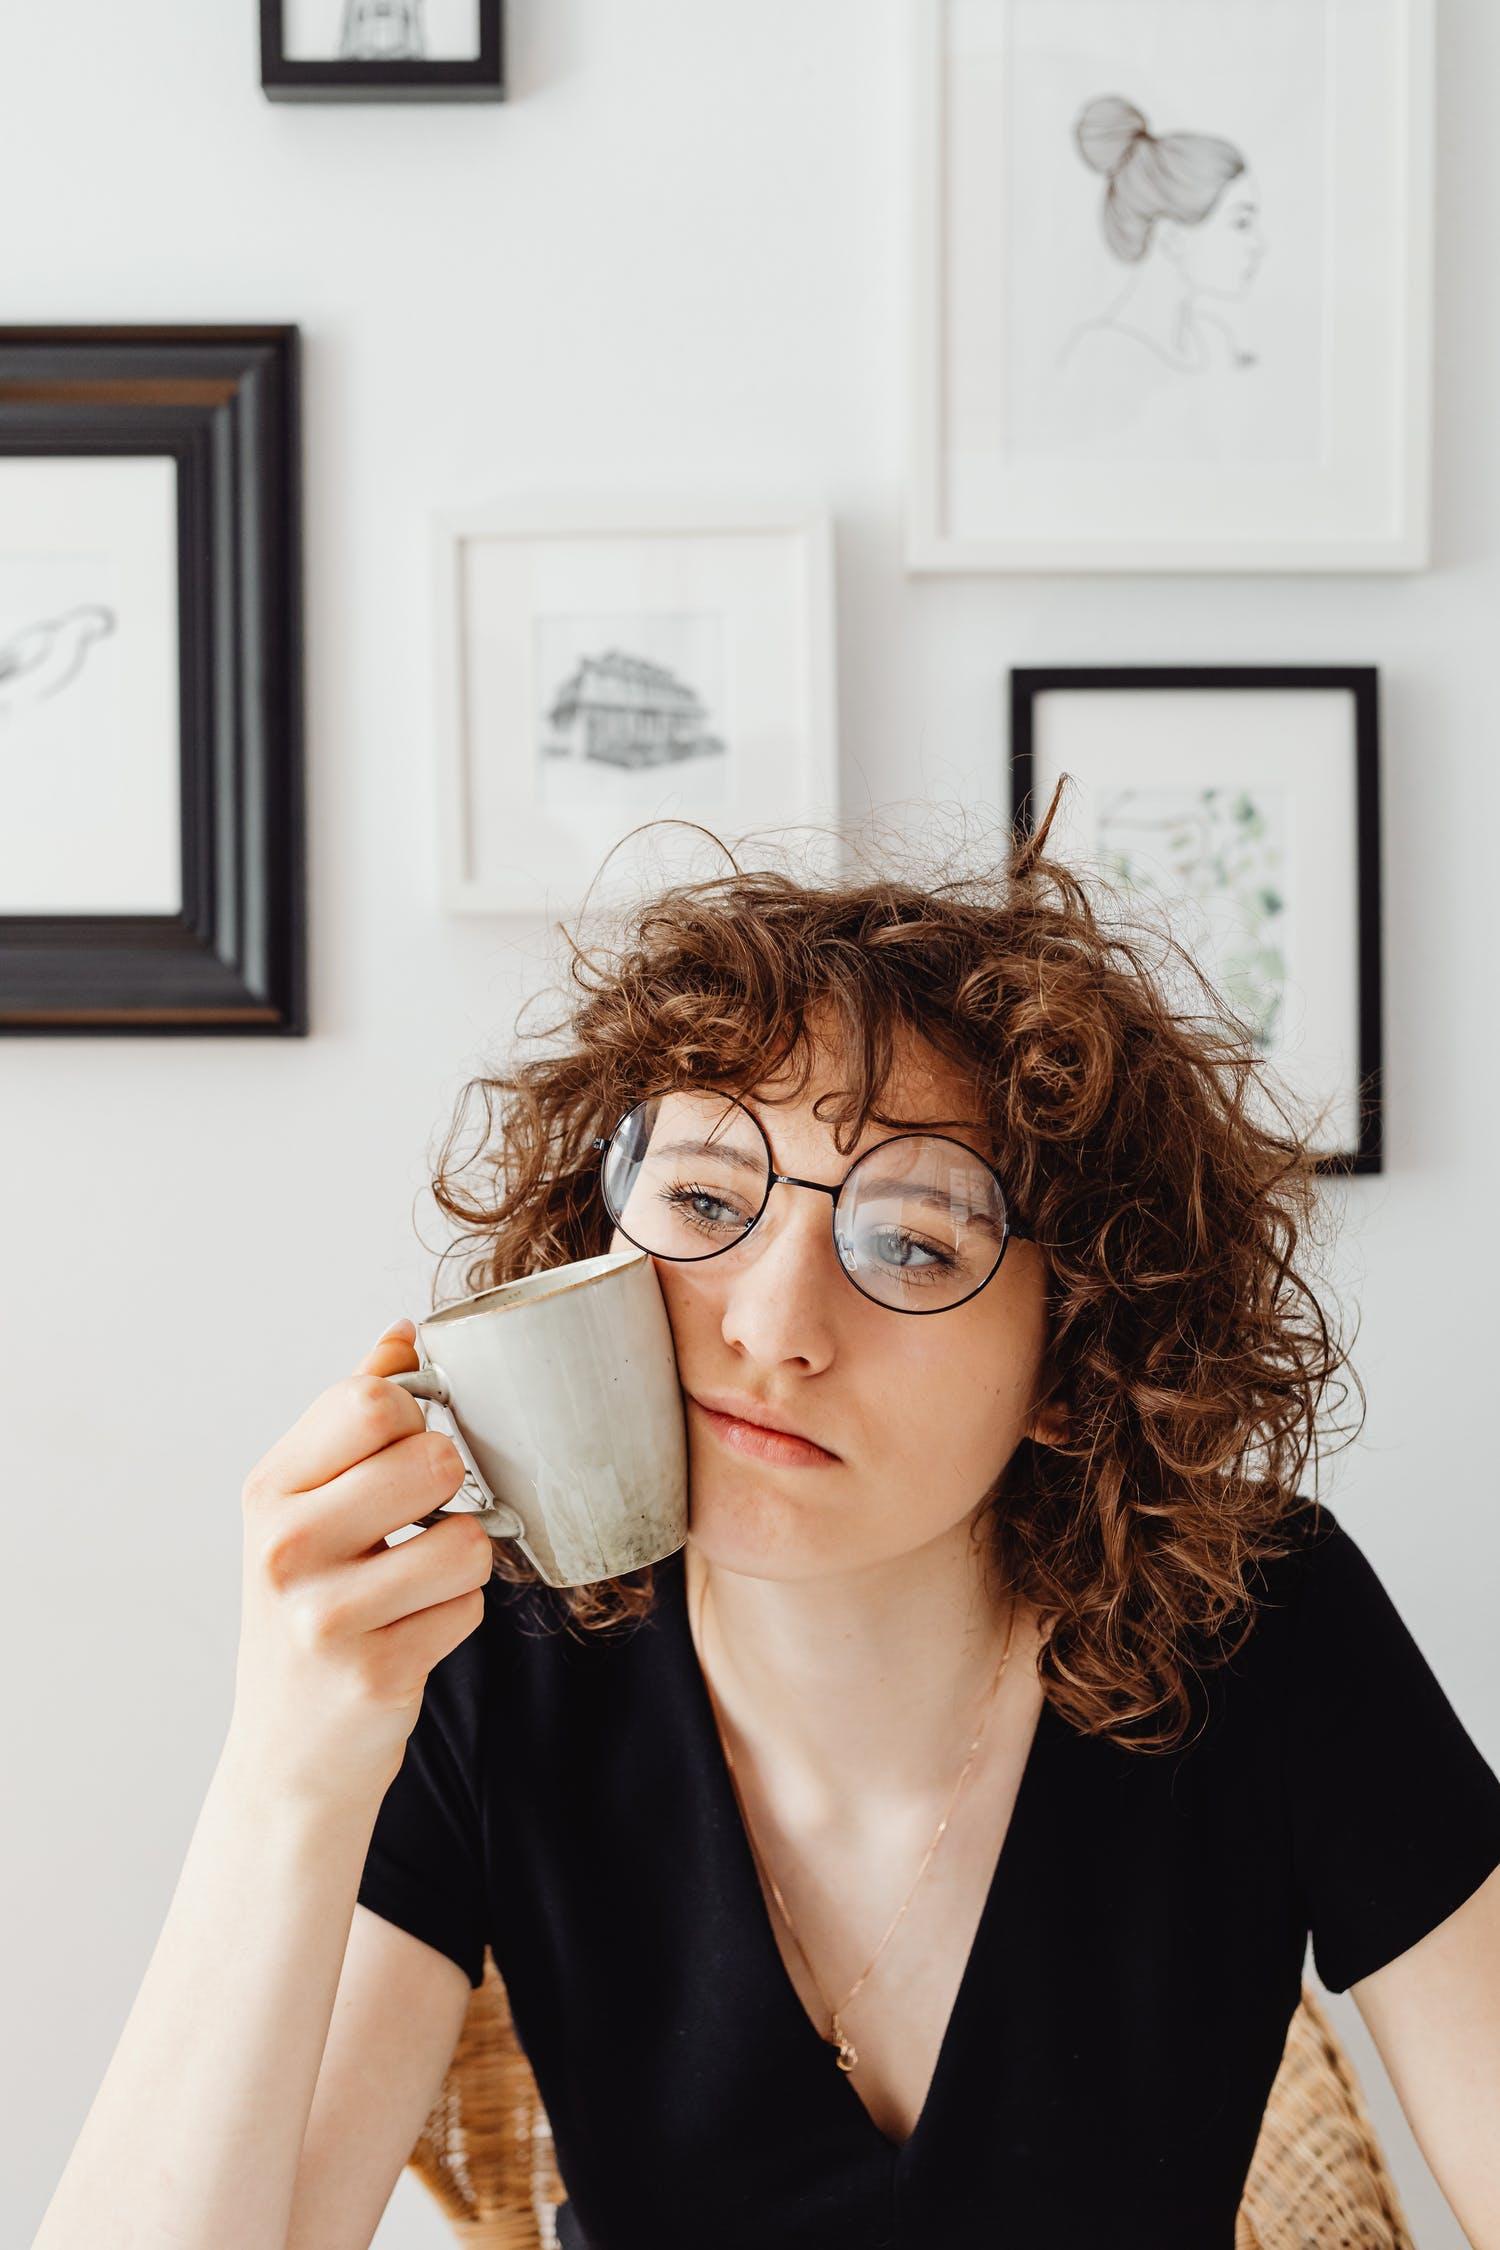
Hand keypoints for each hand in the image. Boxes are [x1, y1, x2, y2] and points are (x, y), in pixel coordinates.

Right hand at [225, 1320, 494, 1811]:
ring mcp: (327, 1615)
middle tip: (415, 1525)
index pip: (372, 1399)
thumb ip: (350, 1413)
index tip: (403, 1451)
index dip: (414, 1418)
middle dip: (449, 1491)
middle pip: (433, 1458)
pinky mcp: (377, 1673)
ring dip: (461, 1562)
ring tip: (414, 1585)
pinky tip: (411, 1633)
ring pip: (467, 1539)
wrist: (288, 1753)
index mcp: (270, 1489)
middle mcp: (286, 1547)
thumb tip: (401, 1332)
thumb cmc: (309, 1607)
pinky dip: (456, 1617)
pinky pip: (471, 1608)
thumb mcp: (305, 1506)